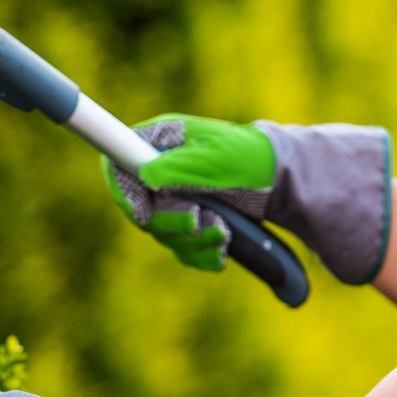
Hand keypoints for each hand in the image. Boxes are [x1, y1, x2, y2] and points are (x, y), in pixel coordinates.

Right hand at [101, 113, 275, 270]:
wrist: (279, 180)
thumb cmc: (248, 157)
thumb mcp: (215, 158)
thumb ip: (177, 166)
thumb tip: (143, 176)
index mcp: (159, 143)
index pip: (117, 167)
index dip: (122, 192)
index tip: (143, 212)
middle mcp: (159, 171)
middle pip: (138, 209)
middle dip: (170, 222)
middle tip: (198, 220)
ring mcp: (171, 199)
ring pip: (162, 234)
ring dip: (193, 240)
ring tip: (223, 230)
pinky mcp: (187, 223)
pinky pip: (182, 249)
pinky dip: (202, 253)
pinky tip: (222, 246)